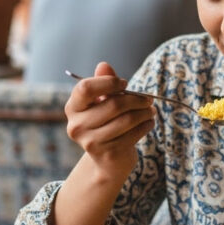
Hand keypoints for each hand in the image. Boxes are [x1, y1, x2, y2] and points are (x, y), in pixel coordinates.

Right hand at [64, 61, 155, 181]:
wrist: (108, 159)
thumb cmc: (107, 123)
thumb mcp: (103, 102)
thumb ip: (104, 83)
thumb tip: (103, 65)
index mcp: (73, 107)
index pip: (86, 88)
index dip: (108, 82)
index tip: (125, 84)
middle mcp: (76, 125)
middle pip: (113, 104)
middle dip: (136, 99)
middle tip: (148, 99)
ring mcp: (90, 142)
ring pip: (126, 120)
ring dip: (144, 113)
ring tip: (150, 111)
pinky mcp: (107, 153)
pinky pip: (133, 134)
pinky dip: (145, 126)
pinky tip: (149, 122)